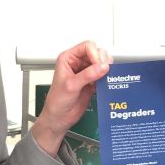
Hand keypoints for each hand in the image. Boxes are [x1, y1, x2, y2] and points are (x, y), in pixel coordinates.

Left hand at [32, 40, 111, 155]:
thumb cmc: (56, 102)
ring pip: (102, 63)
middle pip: (96, 52)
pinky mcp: (92, 81)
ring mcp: (85, 72)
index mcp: (67, 59)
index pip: (86, 47)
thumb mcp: (71, 86)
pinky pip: (103, 75)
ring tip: (106, 76)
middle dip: (103, 60)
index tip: (98, 65)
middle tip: (104, 70)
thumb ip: (87, 75)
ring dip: (106, 69)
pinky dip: (107, 78)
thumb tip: (102, 67)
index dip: (95, 54)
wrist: (59, 118)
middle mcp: (77, 63)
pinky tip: (105, 83)